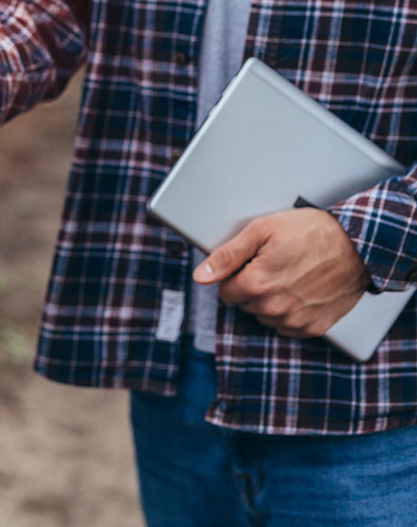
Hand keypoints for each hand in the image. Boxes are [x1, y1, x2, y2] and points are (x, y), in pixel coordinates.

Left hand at [193, 208, 369, 337]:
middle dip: (252, 286)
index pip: (225, 291)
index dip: (235, 274)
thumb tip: (200, 275)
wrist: (358, 246)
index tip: (252, 262)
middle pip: (244, 303)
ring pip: (264, 316)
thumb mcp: (262, 231)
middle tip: (273, 264)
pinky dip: (289, 311)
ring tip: (290, 275)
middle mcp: (273, 308)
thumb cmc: (311, 232)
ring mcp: (294, 320)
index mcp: (256, 284)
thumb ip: (227, 255)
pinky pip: (287, 326)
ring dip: (270, 300)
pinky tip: (301, 290)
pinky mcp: (313, 327)